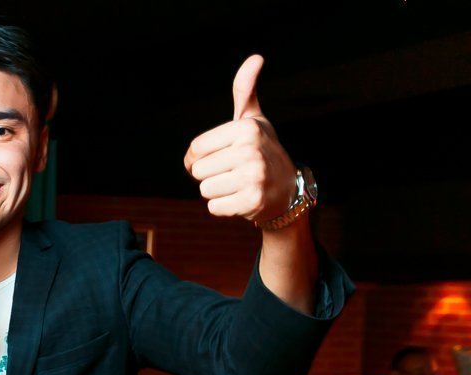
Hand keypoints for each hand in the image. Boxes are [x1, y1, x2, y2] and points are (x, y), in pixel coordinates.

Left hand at [183, 55, 297, 223]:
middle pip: (197, 171)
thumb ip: (245, 90)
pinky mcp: (251, 201)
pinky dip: (224, 207)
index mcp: (246, 128)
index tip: (220, 156)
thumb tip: (255, 57)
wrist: (287, 189)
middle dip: (210, 175)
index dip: (199, 157)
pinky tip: (242, 198)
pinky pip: (213, 207)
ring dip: (217, 191)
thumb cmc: (262, 150)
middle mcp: (251, 150)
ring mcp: (253, 177)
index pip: (195, 149)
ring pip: (205, 190)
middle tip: (233, 172)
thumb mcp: (254, 119)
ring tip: (238, 184)